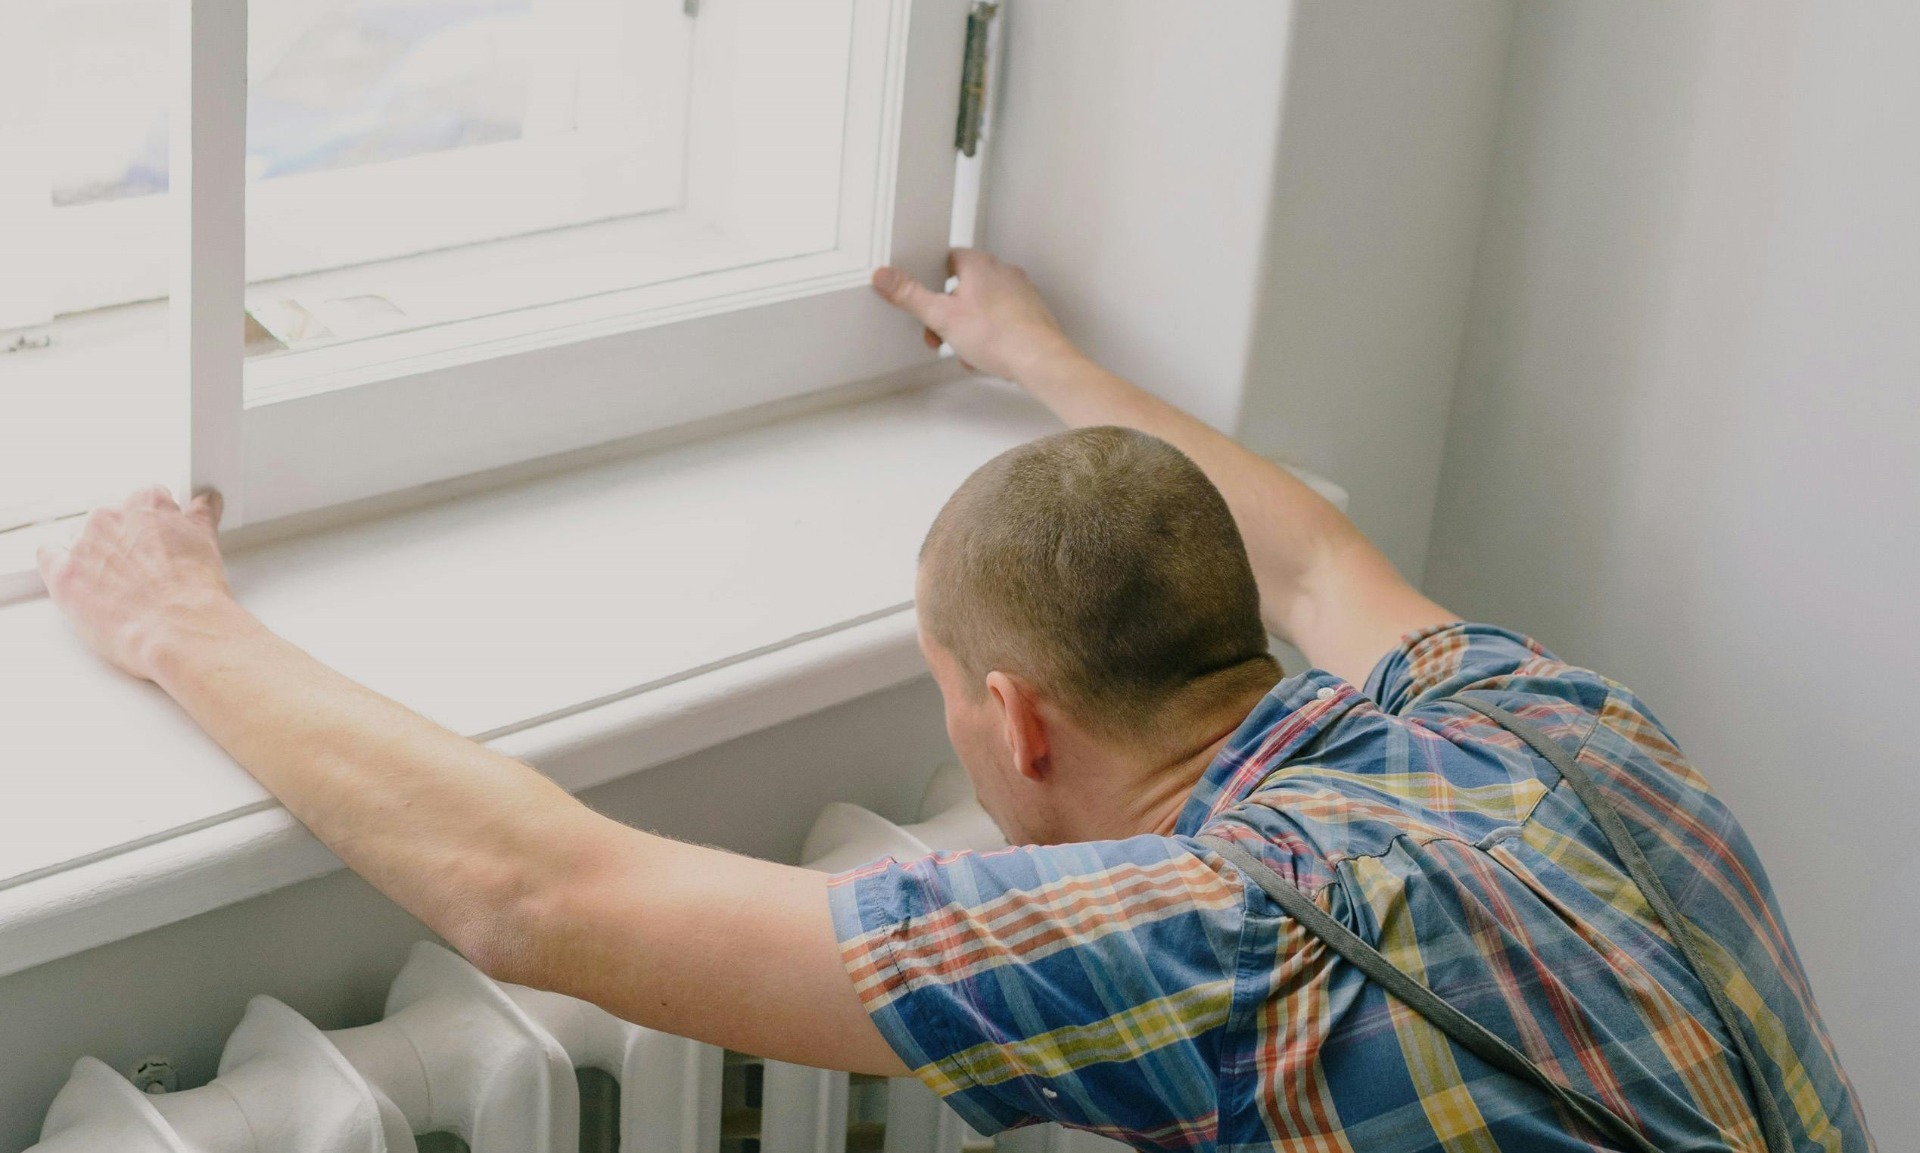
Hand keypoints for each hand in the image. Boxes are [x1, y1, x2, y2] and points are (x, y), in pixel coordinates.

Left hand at [38, 486, 240, 681]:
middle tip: (144, 571)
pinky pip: (49, 556)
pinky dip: (59, 562)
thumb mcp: (208, 543)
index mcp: (147, 503)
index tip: (160, 543)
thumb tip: (204, 504)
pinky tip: (78, 577)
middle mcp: (111, 517)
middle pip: (110, 519)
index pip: (145, 500)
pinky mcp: (63, 574)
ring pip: (82, 540)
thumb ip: (201, 516)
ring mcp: (83, 545)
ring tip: (119, 586)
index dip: (155, 526)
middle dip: (123, 541)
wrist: (178, 630)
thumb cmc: (194, 593)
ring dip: (96, 556)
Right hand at [871, 248, 1081, 381]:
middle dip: (948, 311)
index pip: (948, 257)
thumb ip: (910, 296)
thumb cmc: (999, 336)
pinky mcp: (1030, 312)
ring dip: (968, 326)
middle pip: (964, 285)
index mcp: (979, 265)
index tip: (926, 296)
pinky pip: (1001, 319)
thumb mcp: (942, 317)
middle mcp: (1003, 272)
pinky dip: (989, 334)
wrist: (1039, 359)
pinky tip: (984, 353)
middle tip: (940, 332)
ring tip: (964, 347)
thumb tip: (885, 277)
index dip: (932, 279)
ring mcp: (1020, 292)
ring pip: (982, 305)